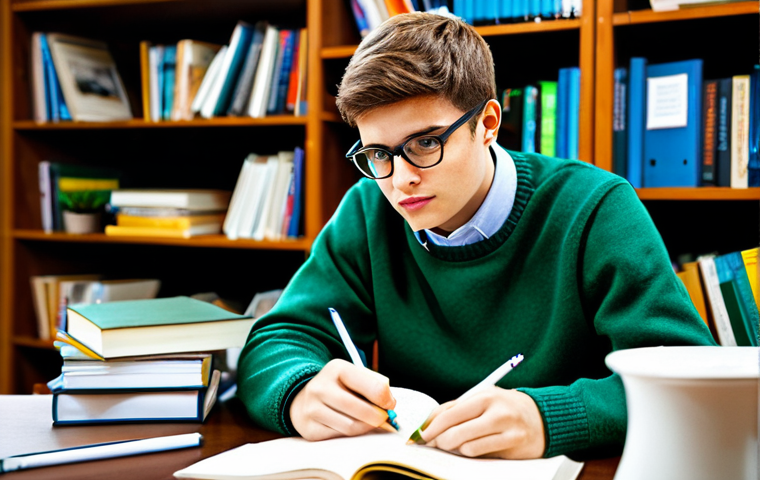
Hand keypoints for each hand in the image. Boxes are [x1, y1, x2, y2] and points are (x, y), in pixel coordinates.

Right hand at [289, 359, 396, 440]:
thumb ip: (375, 384)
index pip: (373, 387)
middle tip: (384, 419)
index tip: (390, 404)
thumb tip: (390, 405)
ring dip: (367, 427)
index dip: (386, 399)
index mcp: (337, 369)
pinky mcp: (309, 429)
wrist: (303, 398)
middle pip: (361, 410)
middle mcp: (321, 387)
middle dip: (379, 417)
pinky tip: (352, 425)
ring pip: (351, 427)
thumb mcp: (354, 375)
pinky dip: (351, 434)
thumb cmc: (338, 387)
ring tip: (369, 422)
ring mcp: (312, 409)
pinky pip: (340, 437)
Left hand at [419, 387, 544, 458]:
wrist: (541, 417)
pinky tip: (474, 446)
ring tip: (458, 443)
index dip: (430, 426)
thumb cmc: (505, 408)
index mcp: (484, 395)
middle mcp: (496, 410)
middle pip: (454, 431)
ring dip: (456, 448)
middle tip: (434, 443)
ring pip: (466, 446)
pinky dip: (471, 452)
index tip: (420, 435)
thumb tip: (428, 422)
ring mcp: (506, 428)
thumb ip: (456, 408)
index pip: (449, 413)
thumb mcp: (482, 399)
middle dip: (439, 440)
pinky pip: (480, 453)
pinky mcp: (513, 444)